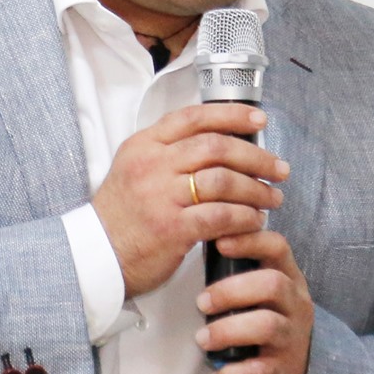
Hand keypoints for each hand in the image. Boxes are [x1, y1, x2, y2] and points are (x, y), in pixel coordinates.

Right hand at [92, 104, 289, 297]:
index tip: (259, 121)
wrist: (95, 257)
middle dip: (255, 157)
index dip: (232, 115)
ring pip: (223, 180)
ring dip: (256, 189)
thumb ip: (169, 153)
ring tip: (271, 198)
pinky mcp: (171, 228)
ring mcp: (161, 195)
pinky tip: (254, 221)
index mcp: (144, 145)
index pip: (194, 117)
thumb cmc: (121, 217)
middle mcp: (152, 164)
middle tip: (278, 169)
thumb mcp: (134, 170)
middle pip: (216, 146)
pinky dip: (244, 217)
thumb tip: (221, 145)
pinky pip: (220, 215)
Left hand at [195, 226, 314, 373]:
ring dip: (227, 330)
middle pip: (272, 284)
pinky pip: (259, 371)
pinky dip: (233, 373)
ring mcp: (293, 339)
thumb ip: (240, 271)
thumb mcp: (260, 293)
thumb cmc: (262, 324)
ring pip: (266, 326)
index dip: (249, 240)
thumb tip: (202, 239)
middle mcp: (296, 305)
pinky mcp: (283, 372)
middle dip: (231, 290)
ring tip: (202, 339)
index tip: (219, 243)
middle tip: (201, 302)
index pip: (278, 247)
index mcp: (289, 278)